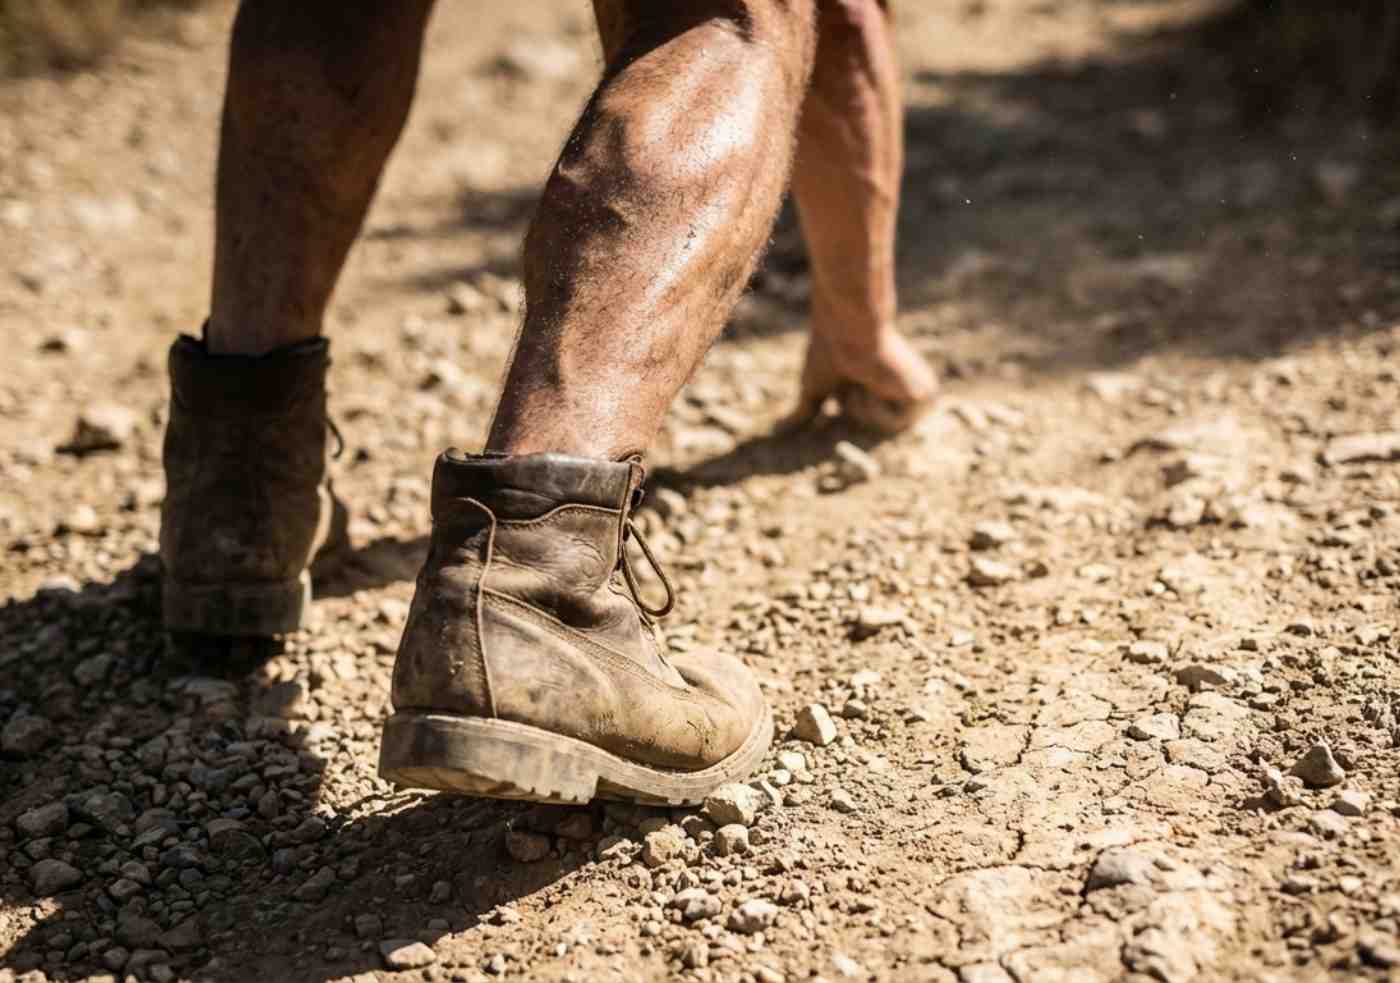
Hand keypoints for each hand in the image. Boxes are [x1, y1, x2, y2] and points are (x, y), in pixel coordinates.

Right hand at [783, 324, 937, 434]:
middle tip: (856, 373)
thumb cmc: (831, 350)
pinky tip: (877, 378)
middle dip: (853, 403)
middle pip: (871, 426)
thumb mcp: (816, 386)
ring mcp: (921, 393)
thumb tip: (780, 431)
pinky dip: (875, 404)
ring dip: (863, 405)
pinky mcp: (925, 396)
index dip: (846, 399)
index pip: (862, 416)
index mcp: (890, 385)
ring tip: (865, 375)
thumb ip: (807, 410)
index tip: (848, 376)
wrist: (850, 329)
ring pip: (882, 429)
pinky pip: (892, 424)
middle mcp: (909, 389)